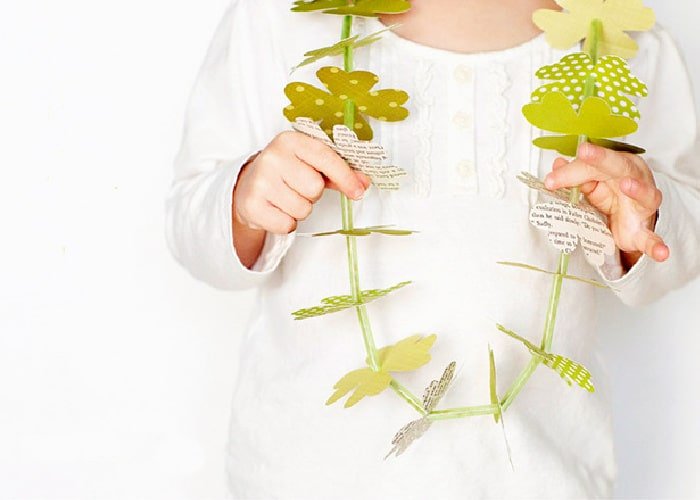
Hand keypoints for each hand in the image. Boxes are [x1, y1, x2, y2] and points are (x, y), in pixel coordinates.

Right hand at [233, 130, 369, 234]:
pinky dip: (287, 223)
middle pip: (315, 188)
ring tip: (287, 198)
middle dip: (313, 194)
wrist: (246, 186)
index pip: (325, 157)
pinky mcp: (252, 205)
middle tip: (299, 188)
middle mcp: (273, 158)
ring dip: (300, 209)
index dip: (345, 176)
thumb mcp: (308, 163)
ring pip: (303, 209)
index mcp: (290, 141)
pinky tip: (277, 209)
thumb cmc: (285, 173)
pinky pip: (287, 225)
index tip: (358, 191)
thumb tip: (363, 183)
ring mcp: (260, 182)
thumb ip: (338, 172)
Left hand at [544, 142, 669, 268]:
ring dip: (637, 189)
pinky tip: (661, 253)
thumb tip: (555, 165)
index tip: (551, 179)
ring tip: (626, 186)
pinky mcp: (643, 230)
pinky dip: (656, 245)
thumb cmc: (611, 195)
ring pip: (645, 195)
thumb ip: (573, 177)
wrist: (631, 221)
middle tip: (584, 152)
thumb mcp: (590, 185)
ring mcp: (642, 206)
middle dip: (602, 159)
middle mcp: (635, 180)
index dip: (572, 170)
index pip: (593, 163)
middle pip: (619, 167)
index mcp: (619, 165)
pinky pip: (651, 238)